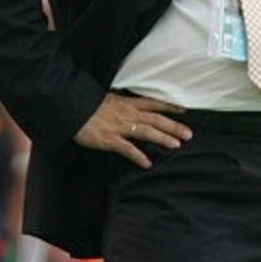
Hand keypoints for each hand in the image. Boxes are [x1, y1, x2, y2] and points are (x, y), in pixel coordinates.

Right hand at [73, 93, 192, 168]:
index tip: (184, 110)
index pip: (154, 103)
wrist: (71, 107)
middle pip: (156, 119)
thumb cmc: (87, 103)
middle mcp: (127, 113)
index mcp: (127, 103)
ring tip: (176, 145)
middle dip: (173, 126)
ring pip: (146, 132)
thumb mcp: (109, 98)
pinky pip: (127, 149)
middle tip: (189, 134)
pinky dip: (138, 156)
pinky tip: (147, 163)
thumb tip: (131, 106)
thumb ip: (122, 103)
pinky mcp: (109, 139)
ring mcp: (119, 127)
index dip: (169, 106)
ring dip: (162, 138)